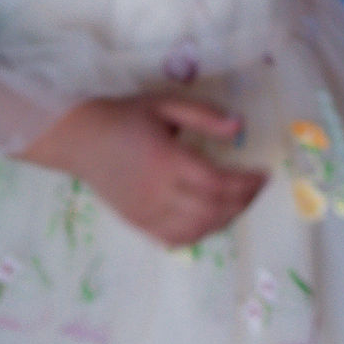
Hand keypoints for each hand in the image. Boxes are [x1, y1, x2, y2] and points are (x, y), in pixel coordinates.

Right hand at [50, 89, 265, 243]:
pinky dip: (201, 233)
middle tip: (258, 187)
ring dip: (226, 218)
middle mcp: (158, 192)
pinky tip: (211, 218)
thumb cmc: (124, 117)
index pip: (218, 183)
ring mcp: (147, 213)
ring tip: (240, 201)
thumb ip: (203, 115)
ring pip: (198, 229)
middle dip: (243, 201)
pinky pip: (176, 239)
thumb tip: (239, 127)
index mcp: (167, 161)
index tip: (264, 174)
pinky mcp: (138, 223)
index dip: (247, 184)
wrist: (79, 139)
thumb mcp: (164, 105)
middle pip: (213, 209)